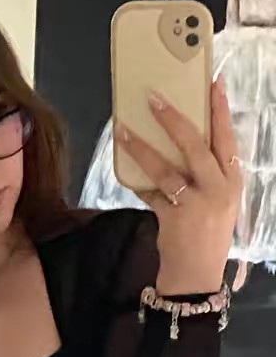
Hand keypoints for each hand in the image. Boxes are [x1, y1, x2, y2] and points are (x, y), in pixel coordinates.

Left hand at [115, 75, 242, 294]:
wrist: (197, 273)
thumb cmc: (207, 232)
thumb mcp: (218, 201)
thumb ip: (207, 174)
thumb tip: (183, 141)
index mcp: (233, 181)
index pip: (227, 138)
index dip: (220, 110)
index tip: (213, 82)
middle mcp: (218, 189)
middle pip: (196, 146)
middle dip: (174, 119)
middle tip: (154, 98)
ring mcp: (196, 204)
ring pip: (166, 169)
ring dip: (142, 148)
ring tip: (124, 131)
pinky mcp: (174, 218)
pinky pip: (149, 193)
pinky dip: (136, 181)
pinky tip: (125, 169)